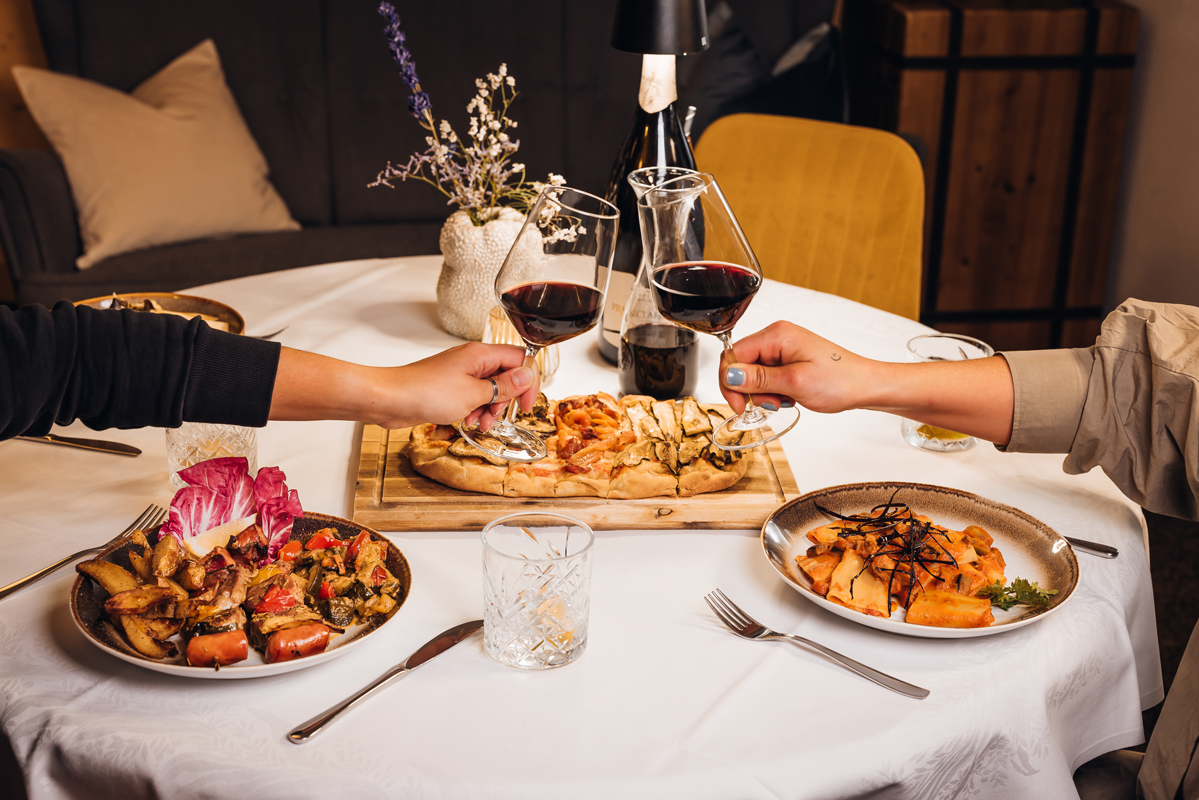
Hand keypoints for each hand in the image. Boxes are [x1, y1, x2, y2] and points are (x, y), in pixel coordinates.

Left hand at [375, 342, 539, 430]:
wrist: (390, 399)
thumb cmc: (425, 392)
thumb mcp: (473, 394)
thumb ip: (504, 386)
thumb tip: (527, 376)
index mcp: (481, 354)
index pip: (520, 359)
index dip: (528, 381)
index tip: (526, 403)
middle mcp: (472, 360)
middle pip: (506, 375)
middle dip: (505, 400)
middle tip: (496, 416)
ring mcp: (461, 373)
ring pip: (490, 389)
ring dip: (489, 409)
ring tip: (478, 422)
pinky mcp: (450, 386)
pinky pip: (473, 396)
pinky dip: (474, 409)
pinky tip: (465, 420)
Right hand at [719, 321, 873, 414]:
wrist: (865, 386)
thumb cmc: (840, 381)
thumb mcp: (794, 382)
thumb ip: (758, 379)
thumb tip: (730, 375)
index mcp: (777, 335)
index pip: (733, 355)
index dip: (731, 382)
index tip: (739, 405)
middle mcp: (777, 337)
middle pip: (741, 364)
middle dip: (750, 390)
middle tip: (770, 404)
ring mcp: (783, 348)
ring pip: (753, 373)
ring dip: (763, 393)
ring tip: (785, 400)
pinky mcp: (788, 359)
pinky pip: (767, 376)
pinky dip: (772, 391)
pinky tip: (788, 396)